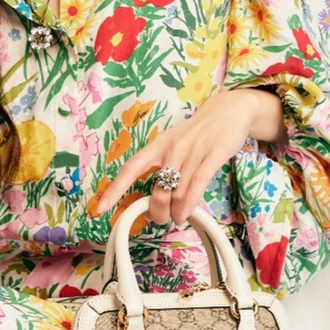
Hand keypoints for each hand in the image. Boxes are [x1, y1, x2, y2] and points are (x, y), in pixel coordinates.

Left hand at [92, 88, 282, 226]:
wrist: (228, 111)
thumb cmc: (197, 133)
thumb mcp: (173, 144)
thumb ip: (162, 166)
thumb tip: (152, 198)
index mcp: (157, 145)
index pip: (131, 168)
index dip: (115, 189)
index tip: (101, 207)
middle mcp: (171, 148)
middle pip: (157, 189)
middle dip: (156, 211)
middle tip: (159, 218)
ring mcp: (192, 152)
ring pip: (176, 191)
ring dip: (174, 212)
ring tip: (176, 218)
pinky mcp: (213, 155)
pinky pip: (197, 185)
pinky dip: (189, 204)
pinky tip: (185, 214)